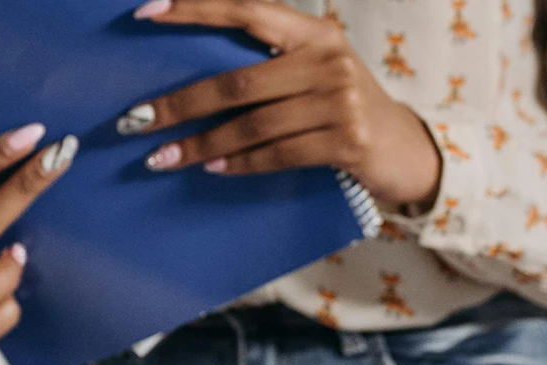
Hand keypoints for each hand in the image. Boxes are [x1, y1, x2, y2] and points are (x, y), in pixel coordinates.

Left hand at [122, 0, 442, 209]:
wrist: (409, 151)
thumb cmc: (349, 111)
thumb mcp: (317, 72)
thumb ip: (274, 62)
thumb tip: (200, 74)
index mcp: (314, 32)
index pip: (246, 9)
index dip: (195, 8)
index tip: (143, 12)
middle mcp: (327, 59)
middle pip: (238, 80)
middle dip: (181, 102)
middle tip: (138, 119)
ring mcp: (340, 102)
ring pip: (254, 123)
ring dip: (203, 143)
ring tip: (164, 157)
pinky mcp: (347, 143)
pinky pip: (280, 153)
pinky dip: (241, 163)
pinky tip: (213, 167)